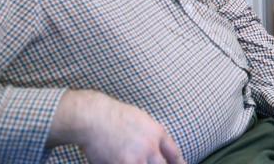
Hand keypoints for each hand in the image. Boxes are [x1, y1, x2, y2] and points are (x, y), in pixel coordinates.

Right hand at [50, 90, 184, 163]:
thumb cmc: (114, 115)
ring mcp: (135, 159)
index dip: (179, 163)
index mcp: (157, 133)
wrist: (94, 118)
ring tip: (134, 160)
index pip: (174, 153)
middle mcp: (149, 147)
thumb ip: (151, 135)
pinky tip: (118, 161)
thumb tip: (156, 148)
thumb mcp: (141, 119)